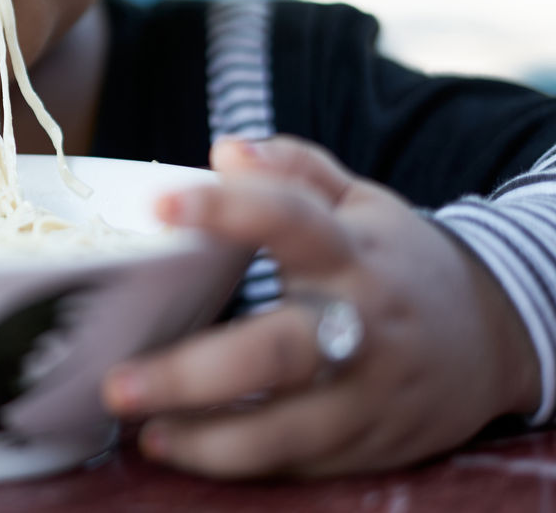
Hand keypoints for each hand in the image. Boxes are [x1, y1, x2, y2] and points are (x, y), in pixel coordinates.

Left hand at [101, 135, 540, 477]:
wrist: (493, 338)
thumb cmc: (396, 261)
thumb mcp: (361, 202)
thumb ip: (294, 169)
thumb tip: (225, 150)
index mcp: (353, 253)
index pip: (290, 221)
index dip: (227, 210)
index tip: (158, 204)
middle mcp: (360, 327)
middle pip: (277, 353)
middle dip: (194, 373)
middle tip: (118, 380)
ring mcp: (365, 395)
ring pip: (283, 429)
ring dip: (204, 436)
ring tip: (136, 426)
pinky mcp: (364, 445)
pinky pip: (292, 461)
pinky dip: (230, 459)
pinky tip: (173, 443)